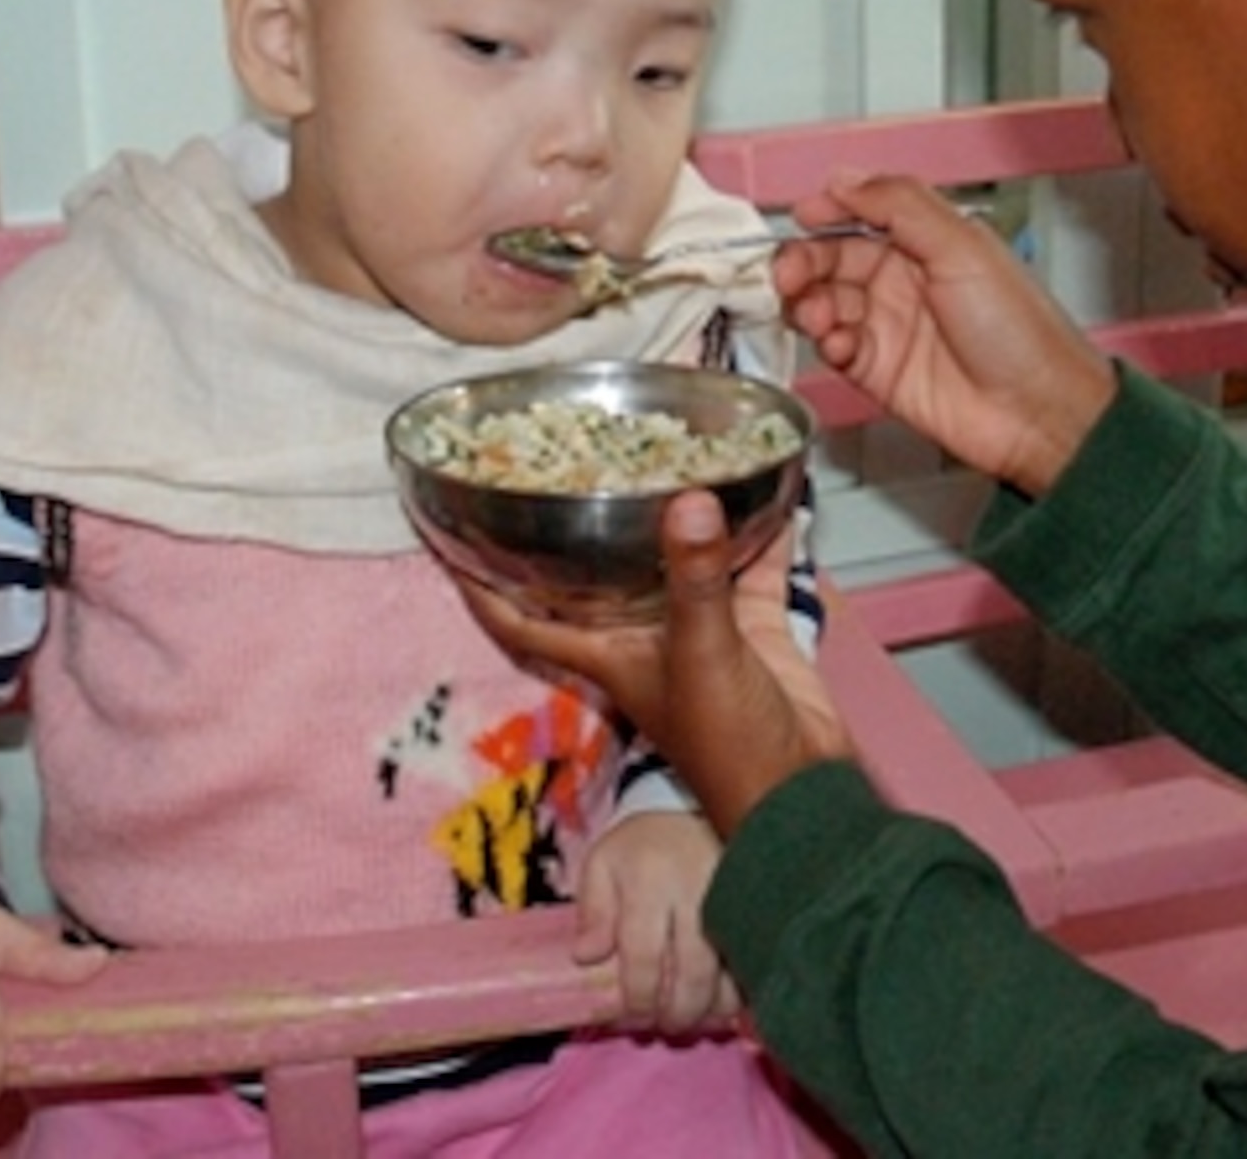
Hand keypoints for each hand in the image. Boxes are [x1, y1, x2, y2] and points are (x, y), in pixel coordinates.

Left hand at [465, 489, 850, 834]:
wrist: (800, 790)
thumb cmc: (731, 749)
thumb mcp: (703, 653)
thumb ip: (696, 578)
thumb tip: (689, 503)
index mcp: (606, 653)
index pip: (520, 620)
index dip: (479, 587)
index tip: (446, 538)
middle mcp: (643, 636)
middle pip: (598, 575)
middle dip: (582, 527)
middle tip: (568, 463)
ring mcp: (699, 628)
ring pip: (678, 560)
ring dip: (676, 518)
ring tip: (668, 455)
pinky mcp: (749, 626)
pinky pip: (748, 566)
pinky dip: (758, 532)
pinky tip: (766, 490)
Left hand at [574, 811, 740, 1031]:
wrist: (690, 809)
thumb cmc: (641, 846)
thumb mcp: (602, 865)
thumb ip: (592, 911)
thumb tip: (586, 957)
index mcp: (650, 882)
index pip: (643, 955)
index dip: (637, 997)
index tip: (633, 1016)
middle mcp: (695, 893)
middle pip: (692, 972)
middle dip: (678, 1012)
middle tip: (667, 1027)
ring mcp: (733, 901)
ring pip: (730, 972)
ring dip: (712, 1009)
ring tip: (695, 1021)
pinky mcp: (757, 906)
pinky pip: (754, 960)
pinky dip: (740, 991)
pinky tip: (724, 1003)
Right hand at [771, 173, 1115, 496]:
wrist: (1038, 414)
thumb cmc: (1023, 333)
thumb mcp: (963, 247)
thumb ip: (900, 205)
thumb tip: (847, 178)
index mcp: (928, 242)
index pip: (863, 212)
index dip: (828, 211)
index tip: (802, 215)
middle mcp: (905, 281)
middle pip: (832, 257)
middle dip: (804, 261)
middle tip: (790, 273)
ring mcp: (890, 326)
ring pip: (824, 301)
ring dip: (808, 303)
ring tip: (817, 314)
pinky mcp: (878, 371)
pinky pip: (833, 346)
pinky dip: (825, 342)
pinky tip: (840, 344)